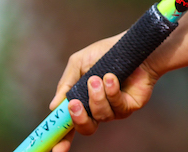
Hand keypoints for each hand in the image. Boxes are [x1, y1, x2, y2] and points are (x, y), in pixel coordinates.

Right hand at [49, 34, 160, 151]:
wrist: (134, 46)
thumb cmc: (107, 52)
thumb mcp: (79, 64)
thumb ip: (66, 84)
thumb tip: (53, 107)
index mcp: (83, 102)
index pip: (70, 127)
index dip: (61, 140)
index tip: (54, 148)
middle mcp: (99, 110)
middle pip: (86, 129)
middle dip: (78, 118)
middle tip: (74, 103)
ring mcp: (115, 110)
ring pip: (100, 115)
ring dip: (96, 97)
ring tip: (97, 78)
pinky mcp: (129, 106)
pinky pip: (117, 107)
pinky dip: (111, 92)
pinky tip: (111, 78)